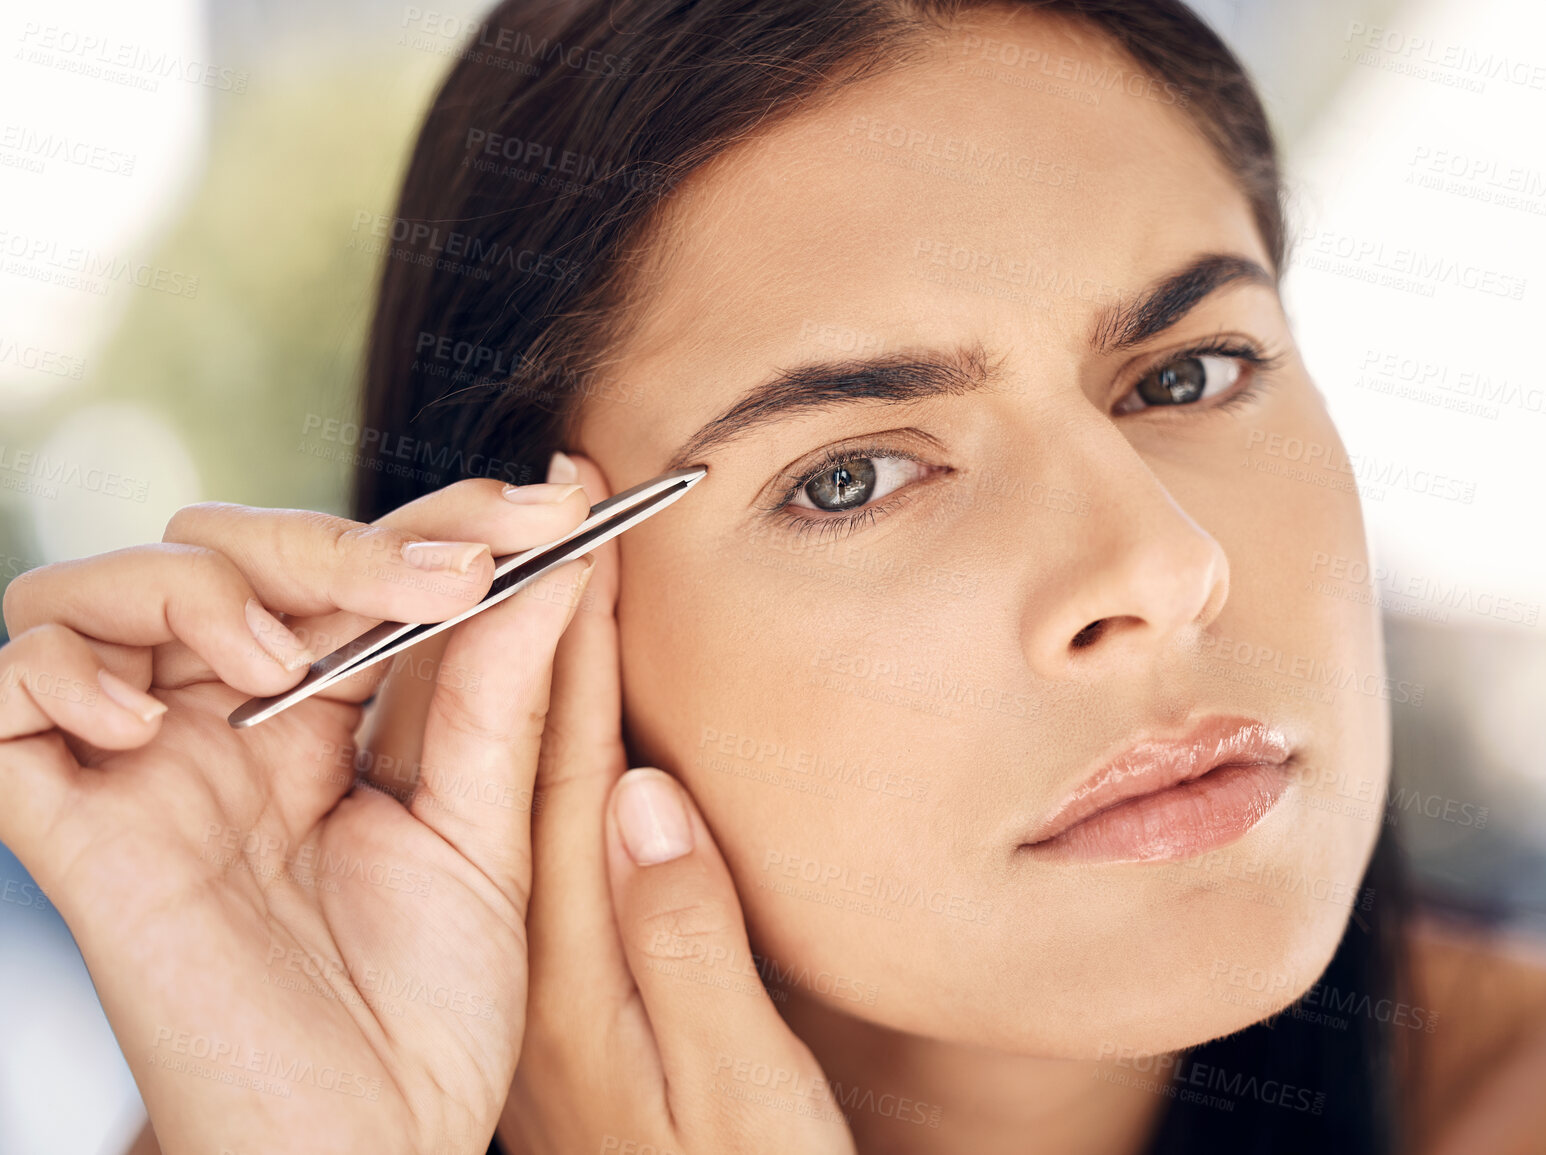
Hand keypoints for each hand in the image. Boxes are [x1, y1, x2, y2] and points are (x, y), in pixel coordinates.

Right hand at [0, 467, 593, 1153]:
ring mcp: (145, 770)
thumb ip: (506, 688)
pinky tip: (148, 722)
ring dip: (199, 590)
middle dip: (340, 542)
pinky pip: (3, 700)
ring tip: (286, 667)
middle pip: (229, 552)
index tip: (548, 503)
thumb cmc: (434, 1005)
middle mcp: (227, 727)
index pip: (355, 570)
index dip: (437, 521)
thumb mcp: (484, 826)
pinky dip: (60, 673)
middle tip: (450, 578)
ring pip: (101, 592)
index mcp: (328, 719)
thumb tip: (564, 549)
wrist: (374, 1142)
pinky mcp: (72, 834)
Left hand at [494, 459, 856, 1154]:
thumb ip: (683, 943)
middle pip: (506, 749)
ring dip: (533, 652)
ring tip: (557, 547)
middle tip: (549, 499)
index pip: (545, 765)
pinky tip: (572, 678)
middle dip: (522, 612)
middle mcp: (535, 942)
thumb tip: (644, 792)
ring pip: (518, 769)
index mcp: (567, 964)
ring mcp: (549, 948)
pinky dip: (563, 730)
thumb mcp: (733, 1085)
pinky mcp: (576, 958)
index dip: (555, 640)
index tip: (572, 533)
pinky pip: (547, 819)